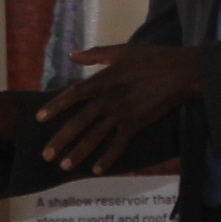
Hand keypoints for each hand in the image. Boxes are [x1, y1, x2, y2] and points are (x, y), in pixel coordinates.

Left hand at [39, 43, 202, 172]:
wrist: (180, 71)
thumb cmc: (152, 58)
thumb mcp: (121, 51)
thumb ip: (95, 54)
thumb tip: (71, 54)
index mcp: (104, 80)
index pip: (73, 94)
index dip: (56, 106)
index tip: (40, 118)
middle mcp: (109, 98)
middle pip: (79, 121)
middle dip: (61, 139)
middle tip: (46, 155)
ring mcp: (123, 113)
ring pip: (95, 136)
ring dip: (79, 153)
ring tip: (64, 166)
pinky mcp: (137, 124)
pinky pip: (119, 144)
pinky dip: (108, 158)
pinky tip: (97, 170)